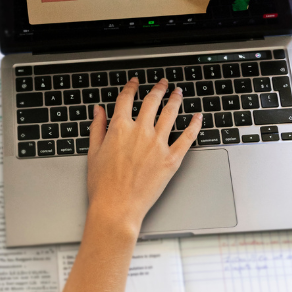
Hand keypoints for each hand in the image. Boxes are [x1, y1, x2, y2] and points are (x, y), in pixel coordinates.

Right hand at [86, 77, 200, 233]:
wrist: (116, 208)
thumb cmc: (103, 186)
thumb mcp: (93, 153)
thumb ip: (98, 128)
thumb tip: (98, 111)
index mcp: (119, 128)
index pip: (126, 99)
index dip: (131, 87)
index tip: (135, 83)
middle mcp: (140, 132)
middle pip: (152, 101)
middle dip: (158, 88)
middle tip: (163, 83)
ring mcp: (158, 144)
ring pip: (170, 113)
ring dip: (175, 100)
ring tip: (178, 93)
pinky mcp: (171, 159)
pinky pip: (187, 137)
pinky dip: (194, 125)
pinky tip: (197, 117)